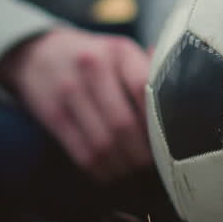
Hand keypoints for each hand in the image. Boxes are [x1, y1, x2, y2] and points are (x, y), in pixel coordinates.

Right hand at [0, 27, 153, 181]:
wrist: (39, 53)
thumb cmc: (94, 57)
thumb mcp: (121, 52)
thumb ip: (150, 71)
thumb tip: (183, 97)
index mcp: (119, 51)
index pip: (145, 90)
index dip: (158, 121)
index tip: (168, 138)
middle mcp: (93, 67)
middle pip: (124, 123)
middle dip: (141, 152)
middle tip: (152, 163)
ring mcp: (70, 91)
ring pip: (103, 143)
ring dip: (122, 164)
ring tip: (132, 168)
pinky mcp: (53, 115)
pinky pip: (82, 152)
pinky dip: (101, 169)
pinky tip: (110, 170)